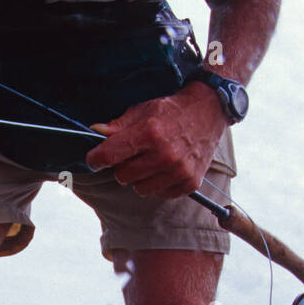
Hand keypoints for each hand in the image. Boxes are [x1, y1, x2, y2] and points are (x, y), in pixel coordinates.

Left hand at [85, 81, 227, 197]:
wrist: (208, 111)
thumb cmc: (172, 111)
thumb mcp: (143, 110)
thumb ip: (118, 125)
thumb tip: (95, 131)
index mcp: (149, 133)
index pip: (108, 156)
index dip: (96, 159)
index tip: (94, 159)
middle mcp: (164, 154)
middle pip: (122, 176)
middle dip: (123, 166)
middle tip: (133, 155)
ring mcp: (179, 170)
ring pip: (140, 189)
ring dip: (141, 178)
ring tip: (151, 162)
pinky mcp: (190, 182)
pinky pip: (160, 194)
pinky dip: (159, 184)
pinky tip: (165, 169)